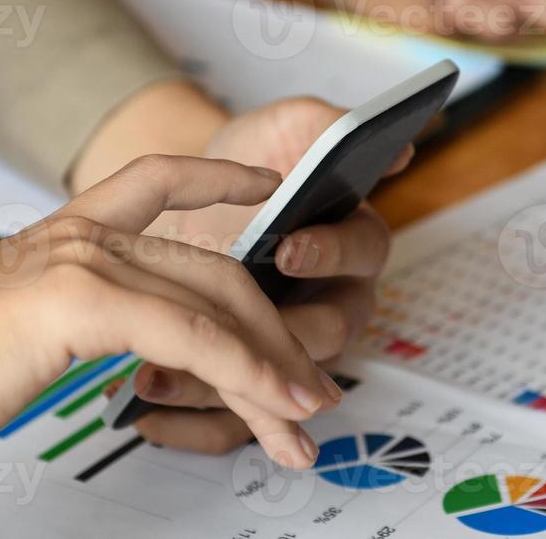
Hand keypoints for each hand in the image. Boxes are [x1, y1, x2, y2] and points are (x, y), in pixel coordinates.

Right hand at [0, 155, 342, 490]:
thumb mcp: (16, 336)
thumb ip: (71, 325)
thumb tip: (127, 355)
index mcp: (58, 236)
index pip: (155, 183)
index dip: (215, 179)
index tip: (262, 188)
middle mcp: (76, 235)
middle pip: (213, 268)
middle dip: (273, 336)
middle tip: (306, 394)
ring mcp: (79, 260)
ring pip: (214, 303)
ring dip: (273, 370)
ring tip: (304, 422)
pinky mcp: (79, 301)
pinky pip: (191, 334)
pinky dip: (244, 374)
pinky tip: (270, 408)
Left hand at [134, 98, 401, 452]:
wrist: (201, 185)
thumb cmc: (251, 158)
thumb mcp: (288, 125)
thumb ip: (330, 126)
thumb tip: (401, 145)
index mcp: (354, 241)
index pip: (360, 252)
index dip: (328, 251)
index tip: (289, 246)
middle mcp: (332, 300)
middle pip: (324, 333)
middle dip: (274, 341)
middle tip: (224, 337)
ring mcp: (292, 347)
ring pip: (275, 383)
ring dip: (222, 388)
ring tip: (160, 374)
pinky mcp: (251, 380)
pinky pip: (234, 416)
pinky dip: (190, 420)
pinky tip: (144, 403)